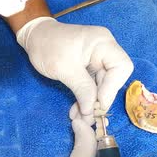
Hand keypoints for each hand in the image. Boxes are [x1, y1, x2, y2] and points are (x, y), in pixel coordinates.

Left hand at [17, 17, 133, 123]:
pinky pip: (92, 87)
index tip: (98, 104)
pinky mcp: (89, 69)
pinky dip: (85, 99)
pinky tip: (77, 111)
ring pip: (102, 87)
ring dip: (91, 104)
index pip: (121, 67)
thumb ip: (81, 88)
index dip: (112, 88)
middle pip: (113, 80)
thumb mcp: (64, 68)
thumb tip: (91, 111)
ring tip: (79, 118)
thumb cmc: (47, 46)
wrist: (34, 37)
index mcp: (102, 43)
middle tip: (87, 118)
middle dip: (100, 100)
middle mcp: (105, 51)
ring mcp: (97, 60)